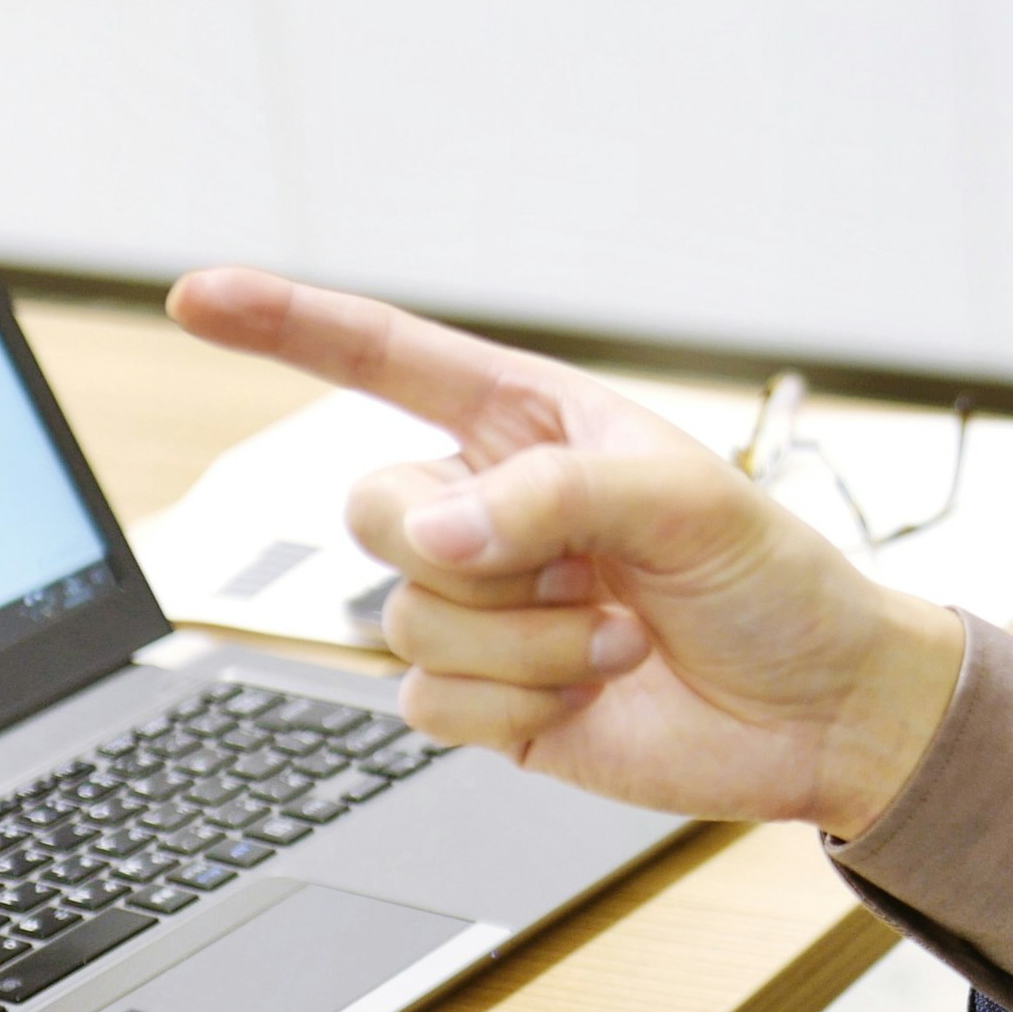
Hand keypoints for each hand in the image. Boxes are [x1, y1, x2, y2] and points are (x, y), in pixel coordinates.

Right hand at [163, 268, 965, 843]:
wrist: (815, 713)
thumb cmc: (771, 584)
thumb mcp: (679, 501)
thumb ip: (546, 499)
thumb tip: (429, 538)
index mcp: (528, 428)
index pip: (385, 362)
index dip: (287, 326)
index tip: (197, 298)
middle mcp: (488, 513)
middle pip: (372, 512)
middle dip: (472, 557)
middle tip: (580, 579)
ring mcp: (480, 611)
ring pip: (405, 621)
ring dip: (525, 647)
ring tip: (615, 643)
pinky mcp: (483, 703)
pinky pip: (426, 706)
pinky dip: (514, 710)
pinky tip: (588, 699)